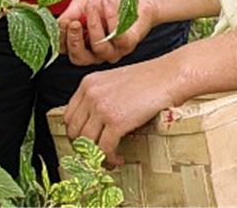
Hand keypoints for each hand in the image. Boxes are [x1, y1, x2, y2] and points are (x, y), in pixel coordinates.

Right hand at [57, 0, 154, 64]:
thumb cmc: (105, 3)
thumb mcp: (82, 4)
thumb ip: (69, 15)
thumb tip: (58, 24)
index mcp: (80, 44)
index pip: (64, 50)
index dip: (60, 39)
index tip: (62, 22)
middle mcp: (94, 53)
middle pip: (79, 58)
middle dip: (74, 41)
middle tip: (74, 23)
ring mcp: (112, 51)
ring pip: (99, 48)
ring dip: (93, 25)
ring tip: (92, 6)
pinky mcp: (128, 45)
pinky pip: (117, 36)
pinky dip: (110, 18)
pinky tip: (106, 4)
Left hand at [63, 54, 178, 164]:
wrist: (168, 76)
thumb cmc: (148, 79)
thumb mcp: (115, 82)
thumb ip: (101, 98)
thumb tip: (95, 124)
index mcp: (87, 84)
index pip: (69, 116)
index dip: (76, 134)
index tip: (86, 143)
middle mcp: (90, 95)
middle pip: (73, 131)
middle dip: (83, 148)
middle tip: (95, 155)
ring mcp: (101, 108)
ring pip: (86, 143)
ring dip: (96, 157)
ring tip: (109, 160)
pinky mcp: (116, 121)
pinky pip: (104, 149)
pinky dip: (110, 159)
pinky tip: (119, 159)